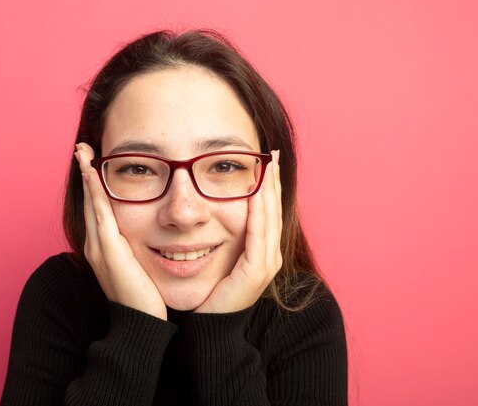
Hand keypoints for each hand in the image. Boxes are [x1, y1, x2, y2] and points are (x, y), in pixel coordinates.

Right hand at [75, 143, 167, 319]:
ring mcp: (99, 248)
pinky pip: (100, 214)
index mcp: (105, 247)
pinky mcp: (108, 251)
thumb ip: (140, 248)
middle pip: (89, 201)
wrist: (141, 325)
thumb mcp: (139, 266)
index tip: (92, 162)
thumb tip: (155, 232)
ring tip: (83, 153)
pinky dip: (95, 193)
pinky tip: (93, 174)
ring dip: (86, 176)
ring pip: (91, 204)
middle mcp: (96, 244)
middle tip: (82, 148)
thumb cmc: (145, 297)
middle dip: (84, 173)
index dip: (93, 185)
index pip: (98, 208)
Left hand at [194, 150, 282, 313]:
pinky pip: (260, 235)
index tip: (264, 159)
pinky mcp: (257, 271)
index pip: (265, 210)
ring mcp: (266, 262)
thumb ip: (219, 233)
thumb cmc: (208, 289)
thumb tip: (205, 208)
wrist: (207, 324)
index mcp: (260, 249)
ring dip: (269, 190)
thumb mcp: (215, 253)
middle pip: (272, 210)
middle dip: (272, 181)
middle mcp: (268, 254)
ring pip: (270, 218)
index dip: (266, 185)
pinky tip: (257, 192)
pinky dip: (259, 212)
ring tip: (268, 165)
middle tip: (271, 154)